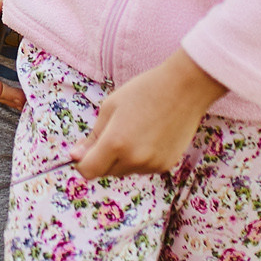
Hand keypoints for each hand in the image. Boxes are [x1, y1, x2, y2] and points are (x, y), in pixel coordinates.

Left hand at [71, 50, 227, 179]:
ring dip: (122, 158)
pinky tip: (150, 136)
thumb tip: (75, 157)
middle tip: (114, 131)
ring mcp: (152, 165)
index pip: (88, 170)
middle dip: (103, 158)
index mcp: (115, 143)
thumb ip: (92, 136)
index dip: (83, 161)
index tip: (85, 149)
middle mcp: (134, 159)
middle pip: (106, 172)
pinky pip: (143, 168)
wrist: (184, 89)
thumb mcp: (110, 107)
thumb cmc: (144, 91)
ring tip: (136, 130)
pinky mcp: (166, 165)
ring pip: (125, 170)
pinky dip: (140, 158)